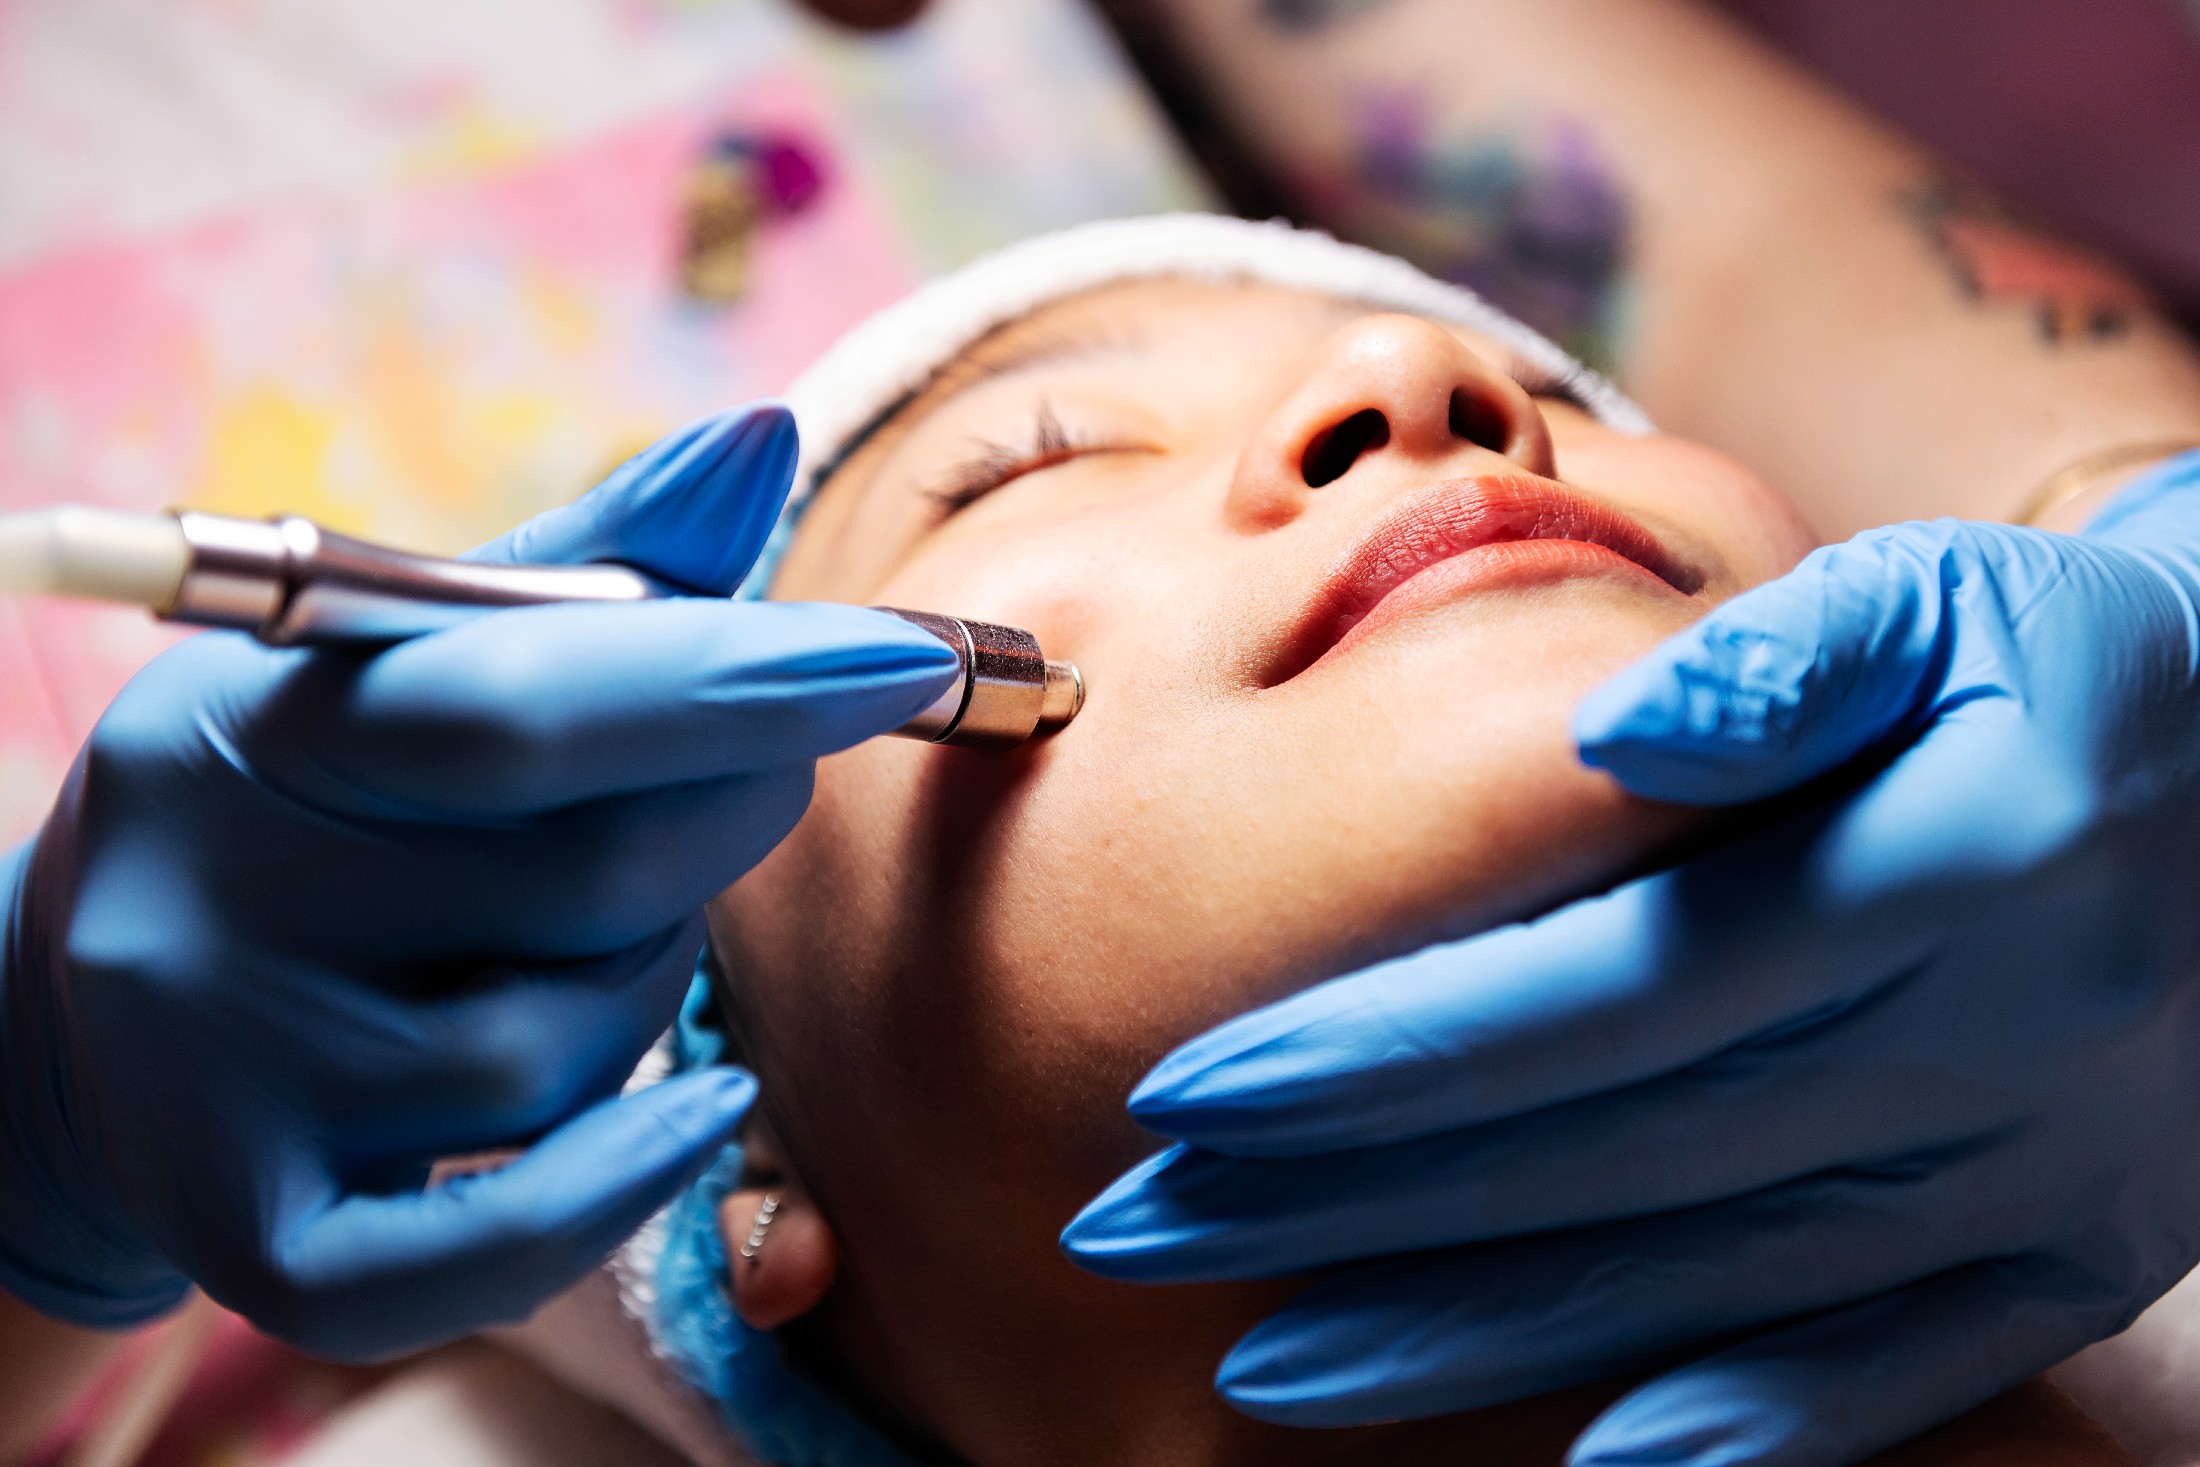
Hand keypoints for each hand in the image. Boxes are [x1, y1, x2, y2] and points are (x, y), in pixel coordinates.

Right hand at [0, 405, 957, 1360]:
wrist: (71, 1026)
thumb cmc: (305, 806)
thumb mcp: (402, 662)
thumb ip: (593, 566)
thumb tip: (758, 443)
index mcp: (254, 730)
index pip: (523, 703)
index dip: (736, 679)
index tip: (903, 656)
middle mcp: (208, 910)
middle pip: (590, 880)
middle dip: (730, 816)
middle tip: (748, 772)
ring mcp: (220, 1088)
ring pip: (570, 1046)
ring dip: (653, 980)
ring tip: (595, 924)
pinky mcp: (253, 1236)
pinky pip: (484, 1246)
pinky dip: (615, 1183)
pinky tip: (695, 1113)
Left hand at [1065, 452, 2199, 1465]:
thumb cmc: (2062, 666)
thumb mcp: (1948, 604)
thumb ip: (1776, 659)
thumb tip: (1602, 728)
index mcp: (1932, 875)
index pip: (1594, 989)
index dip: (1378, 1052)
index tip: (1186, 1094)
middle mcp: (1978, 1048)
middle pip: (1603, 1153)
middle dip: (1346, 1204)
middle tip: (1140, 1234)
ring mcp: (2030, 1177)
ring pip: (1705, 1283)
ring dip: (1470, 1335)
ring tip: (1266, 1370)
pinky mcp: (2071, 1256)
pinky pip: (1894, 1370)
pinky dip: (1741, 1427)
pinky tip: (1583, 1466)